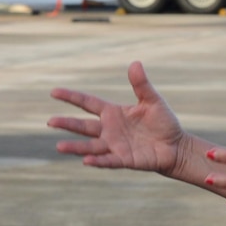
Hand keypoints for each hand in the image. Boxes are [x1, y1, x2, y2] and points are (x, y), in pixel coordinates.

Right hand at [48, 62, 191, 179]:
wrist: (176, 146)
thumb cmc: (163, 122)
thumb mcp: (153, 101)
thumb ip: (141, 84)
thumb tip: (135, 63)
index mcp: (113, 112)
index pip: (87, 103)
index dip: (71, 97)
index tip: (53, 92)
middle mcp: (109, 129)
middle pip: (83, 126)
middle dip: (67, 124)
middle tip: (50, 121)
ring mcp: (115, 146)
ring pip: (90, 146)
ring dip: (75, 147)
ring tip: (59, 146)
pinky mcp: (124, 159)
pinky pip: (108, 160)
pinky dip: (98, 161)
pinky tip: (85, 161)